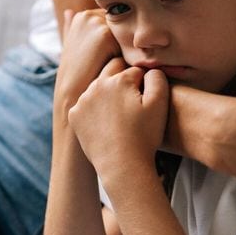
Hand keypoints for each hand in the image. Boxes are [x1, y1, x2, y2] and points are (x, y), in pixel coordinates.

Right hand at [54, 9, 120, 113]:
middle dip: (125, 44)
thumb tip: (69, 11)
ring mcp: (96, 23)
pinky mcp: (104, 34)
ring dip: (128, 51)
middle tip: (118, 65)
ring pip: (127, 36)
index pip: (116, 25)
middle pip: (123, 28)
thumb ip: (72, 28)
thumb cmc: (77, 76)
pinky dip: (128, 57)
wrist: (74, 99)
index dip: (118, 44)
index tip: (111, 61)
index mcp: (83, 16)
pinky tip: (118, 70)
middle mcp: (88, 15)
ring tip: (118, 68)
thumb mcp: (72, 47)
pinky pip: (128, 44)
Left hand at [68, 58, 169, 177]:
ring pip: (98, 86)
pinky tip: (105, 121)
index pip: (135, 71)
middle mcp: (97, 85)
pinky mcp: (75, 115)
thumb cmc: (144, 136)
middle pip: (113, 70)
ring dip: (107, 92)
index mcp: (119, 80)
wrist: (122, 165)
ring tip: (120, 112)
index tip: (146, 100)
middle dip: (123, 79)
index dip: (144, 84)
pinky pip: (86, 103)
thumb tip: (148, 69)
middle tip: (132, 100)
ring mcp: (83, 100)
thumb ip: (157, 78)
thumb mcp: (160, 104)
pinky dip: (94, 108)